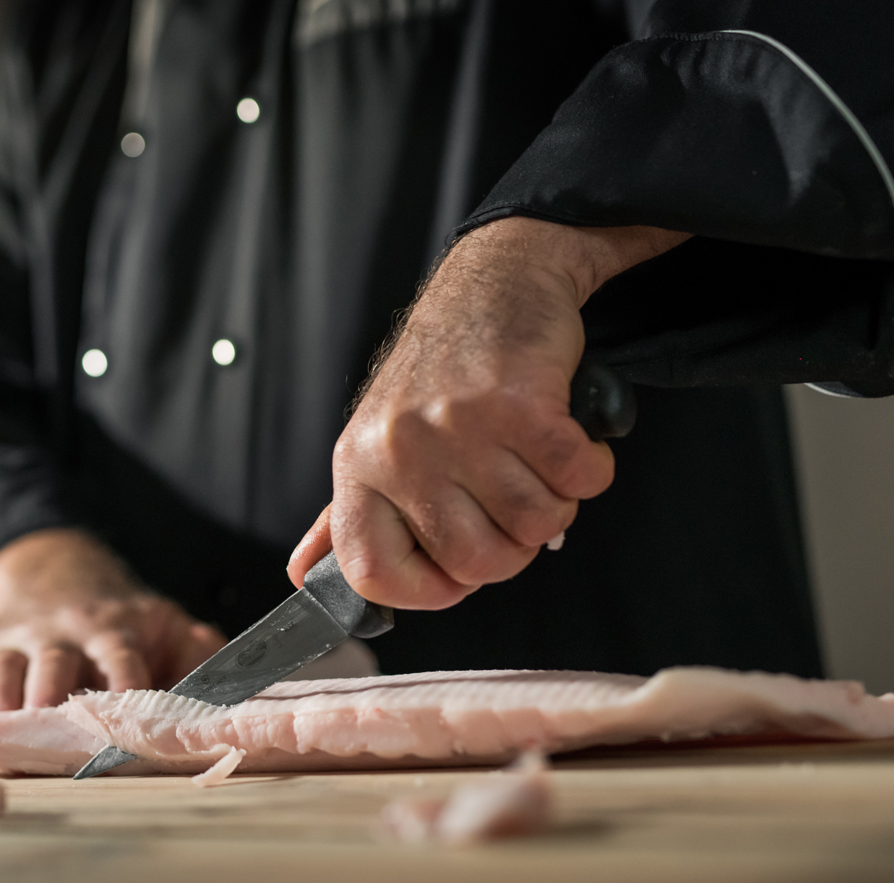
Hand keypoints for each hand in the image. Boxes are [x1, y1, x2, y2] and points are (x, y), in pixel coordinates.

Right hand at [0, 528, 225, 718]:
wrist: (56, 579)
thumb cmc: (124, 627)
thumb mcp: (168, 628)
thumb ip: (198, 657)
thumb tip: (227, 692)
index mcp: (114, 630)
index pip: (120, 655)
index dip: (122, 682)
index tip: (125, 716)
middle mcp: (62, 636)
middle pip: (53, 664)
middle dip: (49, 697)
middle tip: (48, 735)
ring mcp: (17, 645)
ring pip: (3, 668)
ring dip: (1, 702)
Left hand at [288, 217, 687, 607]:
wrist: (495, 282)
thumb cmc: (443, 372)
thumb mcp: (376, 441)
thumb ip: (347, 517)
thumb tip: (303, 577)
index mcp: (358, 467)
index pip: (373, 573)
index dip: (428, 590)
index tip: (457, 575)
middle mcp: (399, 450)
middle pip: (476, 563)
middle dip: (515, 547)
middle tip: (515, 501)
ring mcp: (457, 428)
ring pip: (536, 525)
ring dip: (556, 500)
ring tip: (538, 459)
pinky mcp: (520, 406)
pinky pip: (578, 481)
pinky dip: (591, 467)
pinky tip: (570, 437)